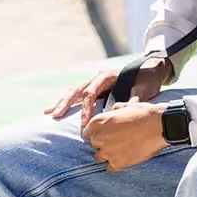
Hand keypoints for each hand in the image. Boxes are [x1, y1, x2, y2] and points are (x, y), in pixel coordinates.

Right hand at [44, 57, 171, 131]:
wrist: (148, 72)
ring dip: (61, 102)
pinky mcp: (91, 89)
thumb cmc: (145, 81)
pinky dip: (64, 102)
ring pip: (73, 91)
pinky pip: (75, 95)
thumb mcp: (143, 88)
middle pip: (77, 90)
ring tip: (49, 113)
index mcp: (106, 76)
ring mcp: (92, 83)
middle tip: (57, 116)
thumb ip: (136, 97)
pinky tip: (53, 110)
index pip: (91, 93)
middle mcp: (96, 78)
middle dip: (66, 103)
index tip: (84, 123)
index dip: (87, 108)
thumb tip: (130, 107)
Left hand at [84, 99, 169, 172]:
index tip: (104, 134)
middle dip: (103, 143)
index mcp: (99, 122)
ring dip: (108, 154)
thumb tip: (113, 111)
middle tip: (116, 141)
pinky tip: (124, 159)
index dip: (97, 133)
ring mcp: (108, 152)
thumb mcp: (127, 105)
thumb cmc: (144, 113)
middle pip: (94, 145)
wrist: (159, 125)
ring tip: (120, 151)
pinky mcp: (118, 163)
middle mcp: (99, 137)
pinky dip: (115, 165)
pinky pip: (110, 168)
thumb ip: (115, 109)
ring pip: (100, 157)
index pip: (87, 132)